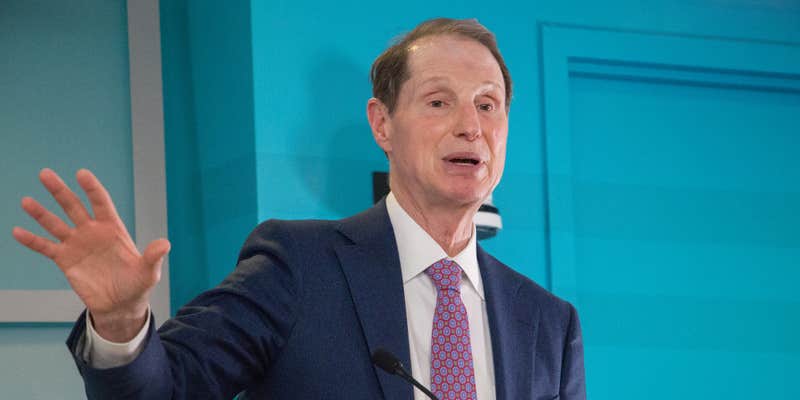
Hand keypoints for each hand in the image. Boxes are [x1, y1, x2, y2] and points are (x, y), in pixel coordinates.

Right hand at [12, 168, 169, 341]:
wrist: (120, 305)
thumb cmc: (137, 285)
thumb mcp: (148, 272)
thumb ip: (153, 257)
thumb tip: (165, 244)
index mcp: (113, 229)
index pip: (101, 203)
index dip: (91, 188)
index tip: (81, 174)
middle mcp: (92, 232)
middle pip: (73, 206)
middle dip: (60, 191)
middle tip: (45, 173)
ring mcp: (77, 244)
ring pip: (55, 224)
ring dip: (40, 213)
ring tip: (26, 200)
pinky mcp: (65, 260)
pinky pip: (46, 247)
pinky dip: (32, 240)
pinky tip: (17, 231)